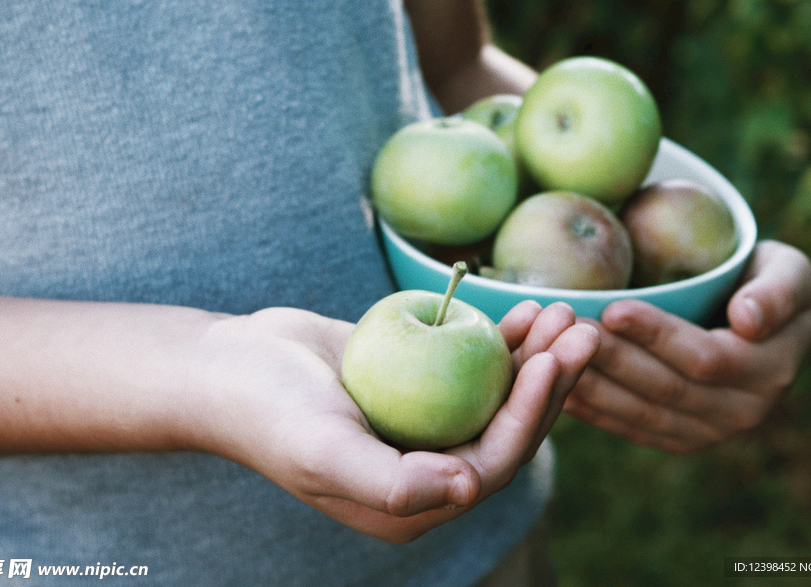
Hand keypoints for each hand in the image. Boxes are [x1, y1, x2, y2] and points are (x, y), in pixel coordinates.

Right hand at [187, 301, 597, 542]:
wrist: (231, 365)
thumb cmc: (268, 409)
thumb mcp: (322, 448)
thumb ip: (390, 482)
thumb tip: (467, 492)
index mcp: (413, 500)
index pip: (494, 462)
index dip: (532, 415)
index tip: (553, 361)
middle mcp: (426, 470)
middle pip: (507, 427)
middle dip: (549, 381)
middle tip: (580, 327)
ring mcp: (424, 427)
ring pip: (497, 394)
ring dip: (533, 356)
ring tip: (562, 310)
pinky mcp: (419, 388)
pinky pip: (471, 367)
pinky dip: (498, 341)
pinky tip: (521, 310)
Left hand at [564, 240, 810, 452]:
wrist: (758, 320)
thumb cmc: (767, 281)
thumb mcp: (789, 272)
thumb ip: (778, 292)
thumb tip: (749, 319)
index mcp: (771, 369)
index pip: (705, 357)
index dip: (657, 335)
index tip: (612, 308)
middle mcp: (743, 411)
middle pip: (665, 389)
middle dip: (612, 359)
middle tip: (565, 330)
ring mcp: (709, 432)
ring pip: (642, 414)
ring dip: (595, 387)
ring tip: (552, 356)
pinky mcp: (680, 439)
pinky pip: (632, 429)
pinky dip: (594, 411)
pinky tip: (557, 388)